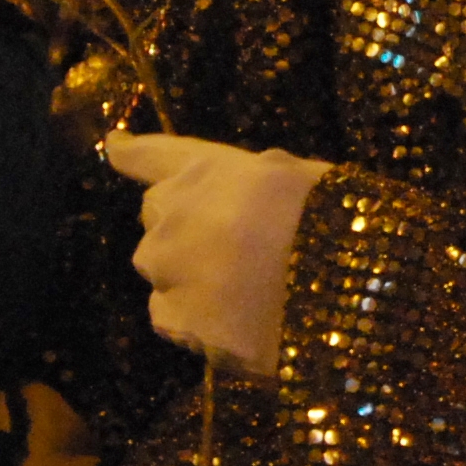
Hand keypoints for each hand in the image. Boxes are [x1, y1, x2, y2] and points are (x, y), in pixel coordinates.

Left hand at [107, 133, 327, 381]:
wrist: (350, 297)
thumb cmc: (342, 225)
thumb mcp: (306, 178)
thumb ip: (256, 178)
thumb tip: (233, 190)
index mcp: (212, 170)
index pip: (157, 155)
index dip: (132, 151)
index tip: (115, 146)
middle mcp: (176, 211)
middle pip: (159, 215)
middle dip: (186, 227)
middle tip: (240, 249)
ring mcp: (168, 268)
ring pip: (162, 267)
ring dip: (188, 273)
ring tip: (245, 291)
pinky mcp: (173, 318)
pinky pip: (170, 313)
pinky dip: (194, 317)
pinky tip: (237, 320)